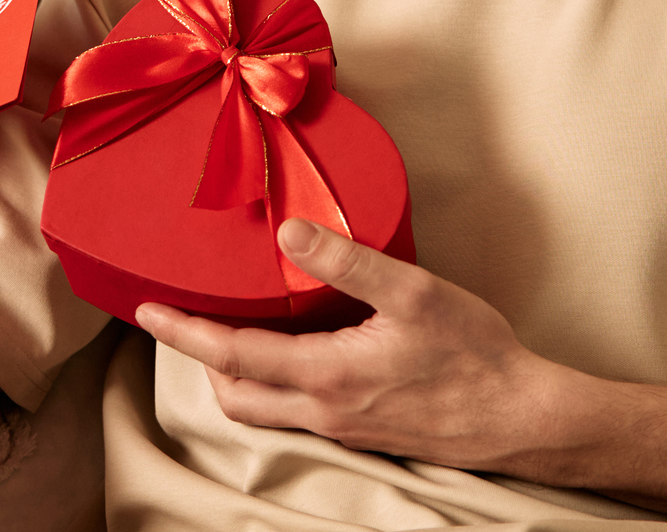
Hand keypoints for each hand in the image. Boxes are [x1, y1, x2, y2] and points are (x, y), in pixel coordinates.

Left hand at [134, 219, 553, 472]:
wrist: (521, 418)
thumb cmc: (474, 355)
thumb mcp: (414, 293)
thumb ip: (348, 261)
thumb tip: (287, 234)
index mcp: (327, 376)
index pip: (232, 356)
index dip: (183, 333)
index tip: (145, 311)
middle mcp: (324, 411)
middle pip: (235, 395)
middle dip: (201, 359)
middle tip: (185, 318)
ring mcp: (343, 428)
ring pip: (264, 411)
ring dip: (237, 374)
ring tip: (233, 329)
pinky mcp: (363, 432)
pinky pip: (297, 413)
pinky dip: (274, 385)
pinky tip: (293, 352)